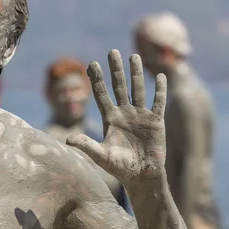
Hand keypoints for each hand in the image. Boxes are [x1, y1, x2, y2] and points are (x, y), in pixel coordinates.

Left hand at [66, 49, 166, 186]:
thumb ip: (86, 145)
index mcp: (110, 118)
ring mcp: (140, 115)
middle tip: (112, 51)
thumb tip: (67, 139)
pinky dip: (160, 89)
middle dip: (116, 69)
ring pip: (138, 89)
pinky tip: (160, 76)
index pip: (101, 93)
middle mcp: (124, 113)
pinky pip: (158, 102)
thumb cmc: (120, 168)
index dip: (96, 79)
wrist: (142, 177)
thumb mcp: (100, 156)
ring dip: (136, 73)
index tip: (90, 63)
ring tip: (134, 55)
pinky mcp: (156, 121)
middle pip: (119, 85)